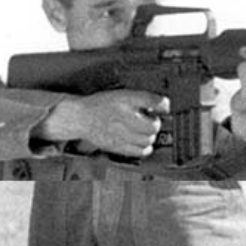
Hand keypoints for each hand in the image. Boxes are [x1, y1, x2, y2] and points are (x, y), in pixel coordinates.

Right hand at [37, 91, 167, 156]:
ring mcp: (121, 134)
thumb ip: (142, 98)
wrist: (81, 117)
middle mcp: (124, 116)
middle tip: (149, 119)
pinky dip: (146, 147)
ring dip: (150, 135)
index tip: (163, 106)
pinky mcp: (118, 147)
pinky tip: (142, 141)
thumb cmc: (102, 105)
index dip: (163, 105)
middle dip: (155, 122)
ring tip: (143, 130)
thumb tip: (163, 106)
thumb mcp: (122, 94)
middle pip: (154, 125)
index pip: (153, 101)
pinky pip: (141, 151)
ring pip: (149, 139)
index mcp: (126, 100)